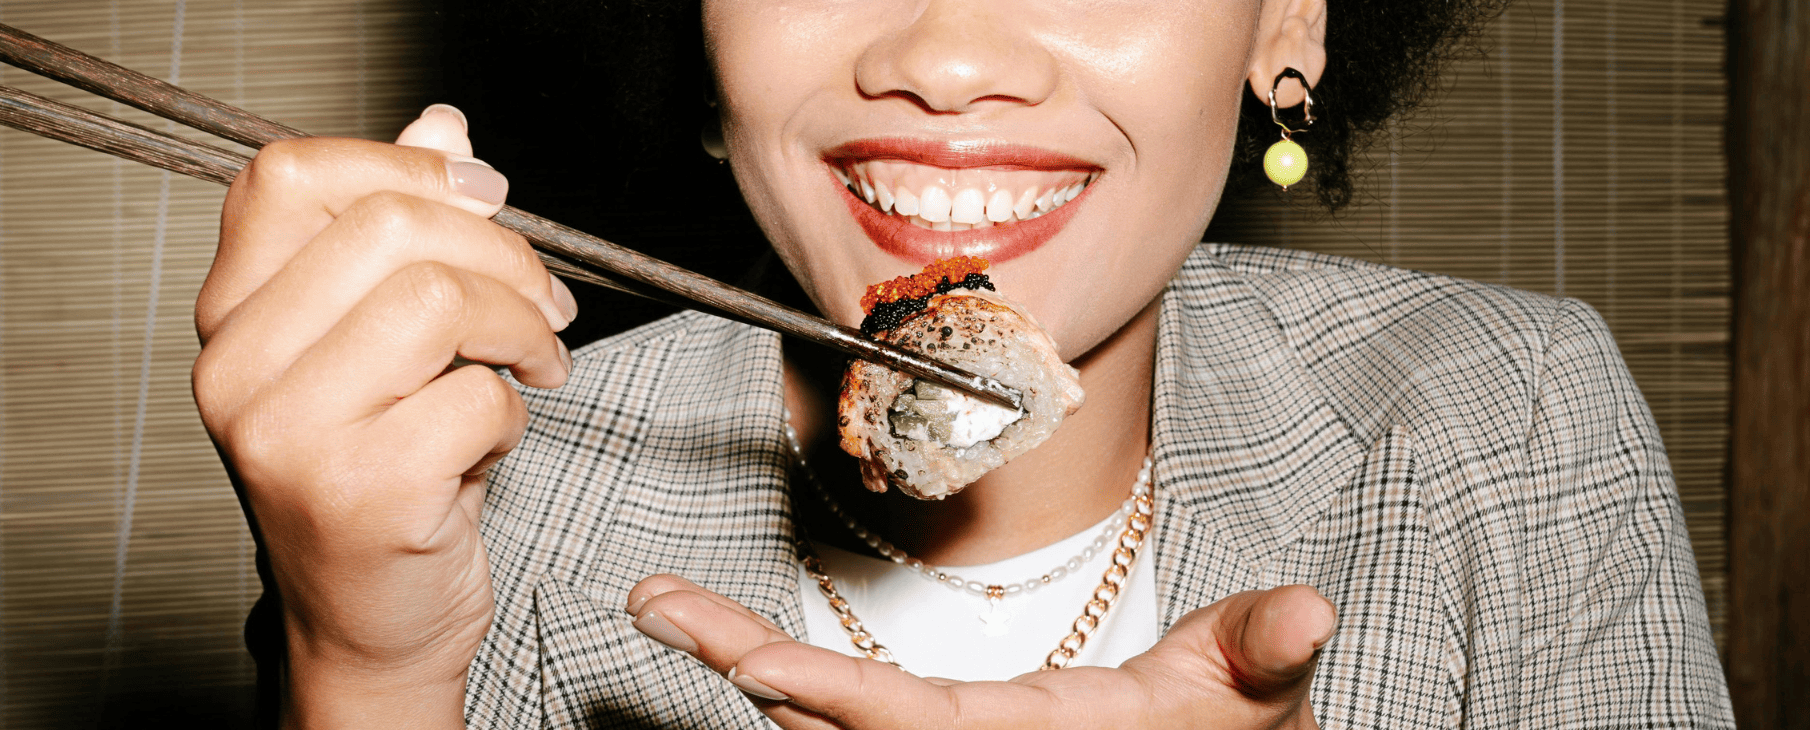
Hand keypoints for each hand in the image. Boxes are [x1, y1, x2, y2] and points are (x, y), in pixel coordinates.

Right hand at [193, 105, 576, 727]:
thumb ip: (398, 232)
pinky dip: (512, 413)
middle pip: (386, 228)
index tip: (483, 195)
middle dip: (498, 254)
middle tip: (540, 303)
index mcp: (232, 318)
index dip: (407, 166)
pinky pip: (476, 397)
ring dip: (516, 328)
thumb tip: (441, 128)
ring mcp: (288, 434)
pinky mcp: (358, 492)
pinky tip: (491, 441)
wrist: (370, 623)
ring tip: (530, 366)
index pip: (291, 176)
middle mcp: (236, 370)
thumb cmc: (378, 480)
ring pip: (435, 300)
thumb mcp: (378, 344)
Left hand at [626, 574, 1333, 728]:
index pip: (908, 718)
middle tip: (656, 604)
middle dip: (742, 659)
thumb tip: (1304, 612)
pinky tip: (742, 658)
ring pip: (829, 726)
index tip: (743, 658)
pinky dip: (792, 694)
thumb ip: (1261, 650)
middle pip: (835, 720)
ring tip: (667, 609)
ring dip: (748, 667)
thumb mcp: (1252, 694)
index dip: (823, 689)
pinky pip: (853, 725)